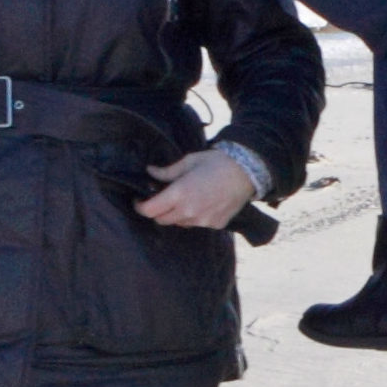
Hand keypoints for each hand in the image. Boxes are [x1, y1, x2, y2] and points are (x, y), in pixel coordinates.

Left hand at [137, 148, 258, 229]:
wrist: (247, 171)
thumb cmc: (216, 162)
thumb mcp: (189, 162)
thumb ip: (167, 172)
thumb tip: (150, 172)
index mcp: (179, 194)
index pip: (149, 210)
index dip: (140, 206)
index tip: (139, 200)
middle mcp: (189, 211)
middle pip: (161, 220)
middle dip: (157, 211)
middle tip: (161, 199)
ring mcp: (203, 221)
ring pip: (179, 223)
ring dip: (176, 214)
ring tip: (185, 199)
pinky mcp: (215, 224)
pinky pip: (197, 224)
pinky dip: (194, 217)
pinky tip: (203, 203)